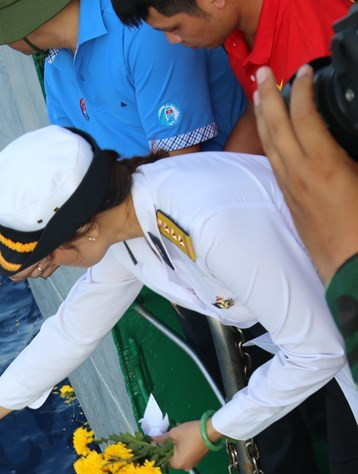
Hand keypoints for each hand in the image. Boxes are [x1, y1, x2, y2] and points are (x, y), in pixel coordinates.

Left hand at [158, 420, 209, 470]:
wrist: (211, 430)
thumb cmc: (190, 433)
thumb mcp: (173, 434)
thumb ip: (161, 439)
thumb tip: (152, 441)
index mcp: (178, 463)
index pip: (163, 460)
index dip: (158, 452)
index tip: (155, 444)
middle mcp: (185, 467)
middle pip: (171, 459)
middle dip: (166, 449)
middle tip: (163, 438)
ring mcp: (193, 463)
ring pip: (178, 456)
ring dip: (174, 448)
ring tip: (172, 437)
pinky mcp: (198, 458)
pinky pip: (186, 455)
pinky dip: (182, 448)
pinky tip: (181, 439)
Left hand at [254, 64, 357, 282]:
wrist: (352, 268)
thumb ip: (353, 149)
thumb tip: (345, 135)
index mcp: (323, 165)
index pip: (304, 117)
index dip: (302, 90)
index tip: (303, 70)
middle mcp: (299, 174)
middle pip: (275, 127)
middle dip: (267, 96)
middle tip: (261, 72)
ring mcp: (291, 188)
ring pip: (270, 145)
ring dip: (263, 117)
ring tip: (258, 95)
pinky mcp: (290, 200)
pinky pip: (274, 162)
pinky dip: (270, 140)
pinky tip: (271, 134)